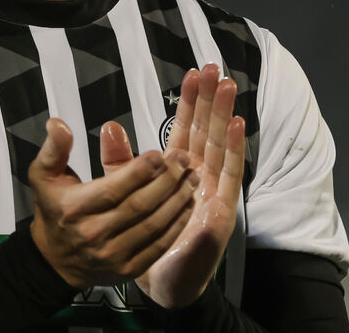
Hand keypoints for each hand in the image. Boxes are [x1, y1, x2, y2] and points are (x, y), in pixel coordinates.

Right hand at [28, 117, 199, 288]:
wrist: (54, 262)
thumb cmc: (53, 211)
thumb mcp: (43, 176)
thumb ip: (54, 149)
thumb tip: (58, 124)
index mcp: (75, 208)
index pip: (114, 188)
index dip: (139, 170)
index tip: (159, 154)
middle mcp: (95, 233)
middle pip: (139, 205)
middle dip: (167, 180)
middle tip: (183, 160)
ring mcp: (114, 255)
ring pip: (153, 225)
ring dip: (177, 200)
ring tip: (192, 178)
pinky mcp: (129, 269)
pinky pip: (159, 245)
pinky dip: (177, 225)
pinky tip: (187, 205)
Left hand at [100, 64, 245, 308]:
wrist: (160, 281)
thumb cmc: (144, 237)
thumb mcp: (123, 194)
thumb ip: (119, 162)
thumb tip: (109, 126)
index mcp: (177, 169)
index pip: (185, 128)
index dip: (189, 102)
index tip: (191, 73)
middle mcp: (199, 175)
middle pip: (207, 130)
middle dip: (210, 99)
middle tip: (213, 68)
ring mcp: (213, 190)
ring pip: (221, 144)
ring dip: (225, 114)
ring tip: (226, 85)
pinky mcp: (223, 207)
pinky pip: (230, 174)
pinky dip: (235, 147)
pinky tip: (238, 123)